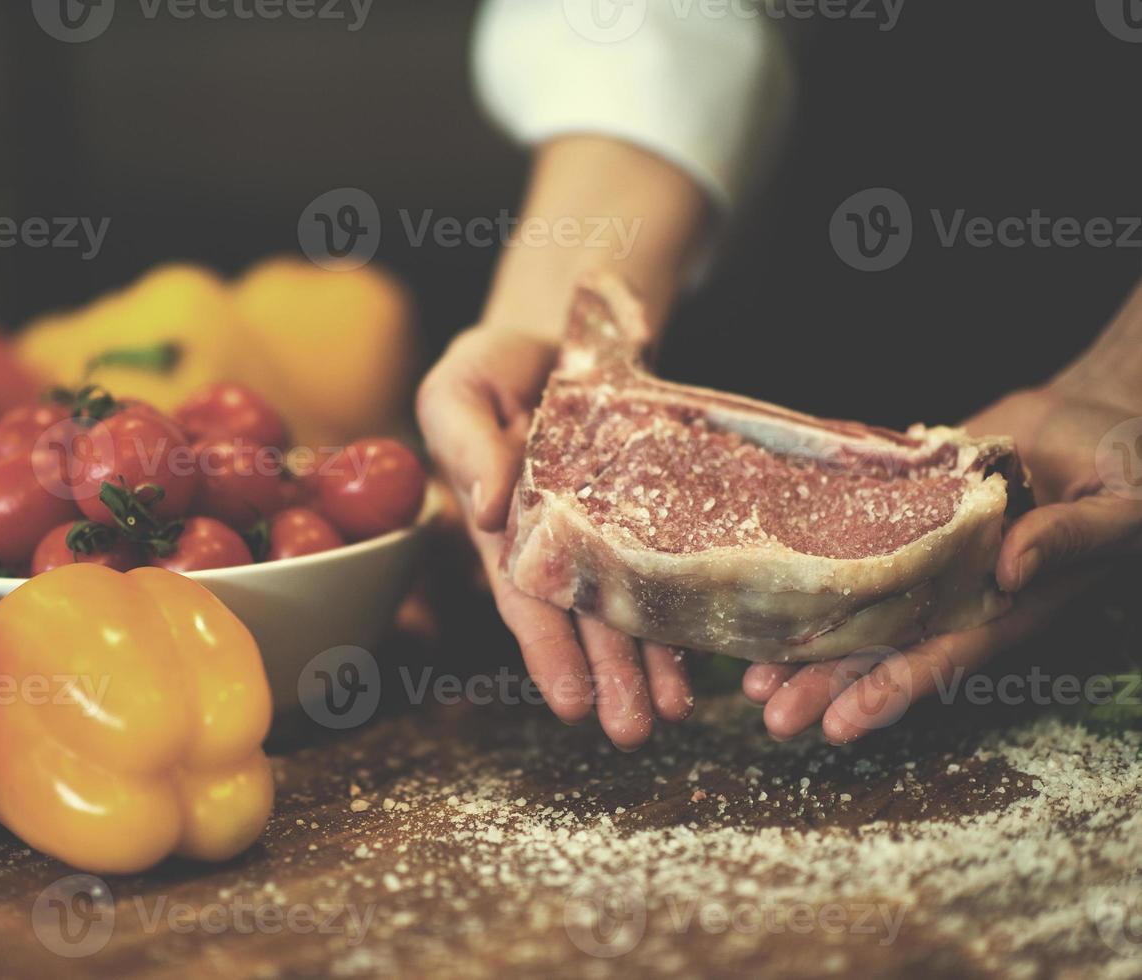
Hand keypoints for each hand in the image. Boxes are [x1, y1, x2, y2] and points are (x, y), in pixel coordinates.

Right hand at [417, 324, 694, 749]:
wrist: (559, 331)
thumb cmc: (491, 365)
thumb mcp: (458, 391)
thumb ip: (462, 446)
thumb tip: (484, 509)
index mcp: (504, 522)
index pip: (525, 595)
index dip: (546, 649)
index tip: (568, 703)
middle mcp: (555, 539)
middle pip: (582, 617)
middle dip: (605, 676)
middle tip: (633, 731)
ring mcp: (604, 527)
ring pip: (627, 603)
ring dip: (645, 663)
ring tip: (671, 713)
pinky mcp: (648, 506)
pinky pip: (668, 562)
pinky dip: (681, 608)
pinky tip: (702, 655)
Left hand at [741, 381, 1141, 742]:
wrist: (1088, 415)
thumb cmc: (1126, 463)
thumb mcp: (1120, 501)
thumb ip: (1069, 538)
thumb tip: (1010, 574)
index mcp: (1009, 603)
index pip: (944, 656)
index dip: (894, 690)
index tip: (843, 724)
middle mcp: (955, 589)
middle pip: (883, 648)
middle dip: (827, 686)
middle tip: (770, 716)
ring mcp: (920, 554)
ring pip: (852, 607)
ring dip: (803, 644)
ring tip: (748, 679)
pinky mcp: (895, 511)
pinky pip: (844, 543)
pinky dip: (804, 567)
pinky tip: (757, 590)